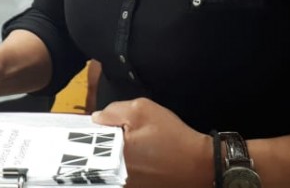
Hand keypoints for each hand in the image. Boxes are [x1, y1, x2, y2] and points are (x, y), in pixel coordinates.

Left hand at [91, 98, 212, 187]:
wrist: (200, 164)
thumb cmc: (172, 136)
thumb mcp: (142, 109)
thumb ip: (113, 111)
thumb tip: (97, 118)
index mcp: (113, 153)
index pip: (89, 141)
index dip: (93, 130)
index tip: (97, 127)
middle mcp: (116, 174)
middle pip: (96, 155)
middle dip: (102, 144)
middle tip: (118, 136)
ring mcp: (126, 184)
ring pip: (108, 166)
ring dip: (112, 156)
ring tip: (134, 148)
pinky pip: (121, 175)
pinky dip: (125, 166)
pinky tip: (141, 159)